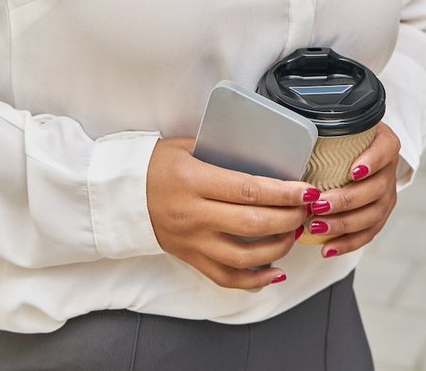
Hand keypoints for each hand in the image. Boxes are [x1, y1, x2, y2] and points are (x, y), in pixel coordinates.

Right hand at [146, 137, 314, 288]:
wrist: (118, 193)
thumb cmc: (154, 164)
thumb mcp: (186, 146)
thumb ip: (222, 150)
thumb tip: (264, 154)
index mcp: (194, 180)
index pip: (248, 190)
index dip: (283, 193)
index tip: (307, 191)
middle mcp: (194, 214)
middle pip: (252, 224)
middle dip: (289, 218)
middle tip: (307, 209)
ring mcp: (192, 241)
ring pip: (244, 256)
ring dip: (278, 248)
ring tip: (295, 233)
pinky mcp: (189, 257)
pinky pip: (226, 277)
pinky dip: (254, 279)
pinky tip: (276, 271)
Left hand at [304, 123, 400, 257]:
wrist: (361, 150)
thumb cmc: (346, 138)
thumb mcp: (340, 126)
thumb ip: (324, 128)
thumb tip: (289, 134)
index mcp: (384, 143)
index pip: (385, 150)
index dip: (372, 161)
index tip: (353, 171)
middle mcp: (389, 170)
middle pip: (376, 188)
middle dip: (346, 200)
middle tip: (318, 205)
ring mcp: (387, 195)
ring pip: (373, 215)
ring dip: (343, 224)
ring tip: (317, 226)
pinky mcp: (380, 214)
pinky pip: (368, 233)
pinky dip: (347, 243)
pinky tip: (327, 248)